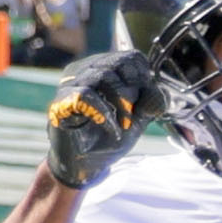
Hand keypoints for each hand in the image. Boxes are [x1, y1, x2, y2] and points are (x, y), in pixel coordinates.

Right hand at [45, 48, 159, 189]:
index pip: (130, 57)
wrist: (85, 166)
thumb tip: (159, 94)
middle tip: (134, 116)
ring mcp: (71, 84)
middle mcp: (85, 70)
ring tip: (124, 125)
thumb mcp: (139, 119)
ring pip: (103, 76)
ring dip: (121, 103)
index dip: (144, 78)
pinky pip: (86, 95)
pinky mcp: (61, 102)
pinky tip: (111, 128)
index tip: (145, 102)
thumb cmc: (108, 137)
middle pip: (118, 63)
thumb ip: (151, 103)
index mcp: (104, 69)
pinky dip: (105, 113)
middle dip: (133, 91)